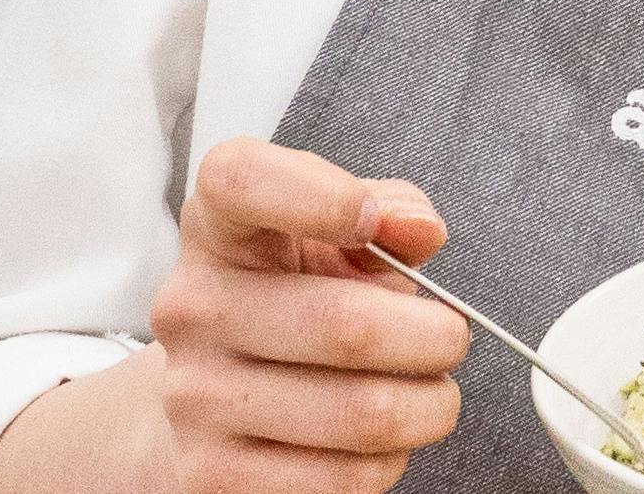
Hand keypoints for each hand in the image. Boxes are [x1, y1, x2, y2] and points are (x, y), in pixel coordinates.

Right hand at [151, 137, 473, 491]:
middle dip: (436, 337)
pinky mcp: (213, 475)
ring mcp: (195, 396)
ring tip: (429, 393)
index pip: (239, 180)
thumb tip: (420, 230)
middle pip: (348, 324)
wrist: (208, 398)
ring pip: (363, 413)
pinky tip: (380, 440)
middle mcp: (193, 306)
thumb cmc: (294, 299)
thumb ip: (390, 209)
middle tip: (450, 339)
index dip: (319, 194)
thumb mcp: (333, 237)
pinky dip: (391, 461)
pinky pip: (347, 479)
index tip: (373, 221)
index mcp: (218, 228)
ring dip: (429, 406)